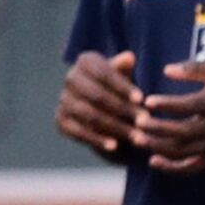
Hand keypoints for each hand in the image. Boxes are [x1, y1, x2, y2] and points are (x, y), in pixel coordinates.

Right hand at [52, 50, 145, 164]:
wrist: (104, 107)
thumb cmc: (119, 87)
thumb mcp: (124, 75)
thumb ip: (125, 69)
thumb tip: (128, 58)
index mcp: (85, 62)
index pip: (103, 73)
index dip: (122, 86)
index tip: (141, 99)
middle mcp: (70, 78)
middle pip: (96, 95)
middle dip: (122, 109)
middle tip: (144, 121)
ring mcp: (64, 100)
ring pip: (89, 115)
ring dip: (115, 127)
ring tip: (136, 136)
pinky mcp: (61, 120)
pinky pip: (78, 132)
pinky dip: (96, 140)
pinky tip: (114, 146)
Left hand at [137, 59, 204, 174]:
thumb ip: (195, 69)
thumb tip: (166, 70)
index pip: (188, 106)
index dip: (167, 104)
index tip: (147, 100)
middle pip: (182, 132)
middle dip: (157, 128)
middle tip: (137, 122)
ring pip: (183, 151)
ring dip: (158, 147)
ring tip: (137, 139)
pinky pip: (192, 167)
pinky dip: (172, 168)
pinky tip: (153, 161)